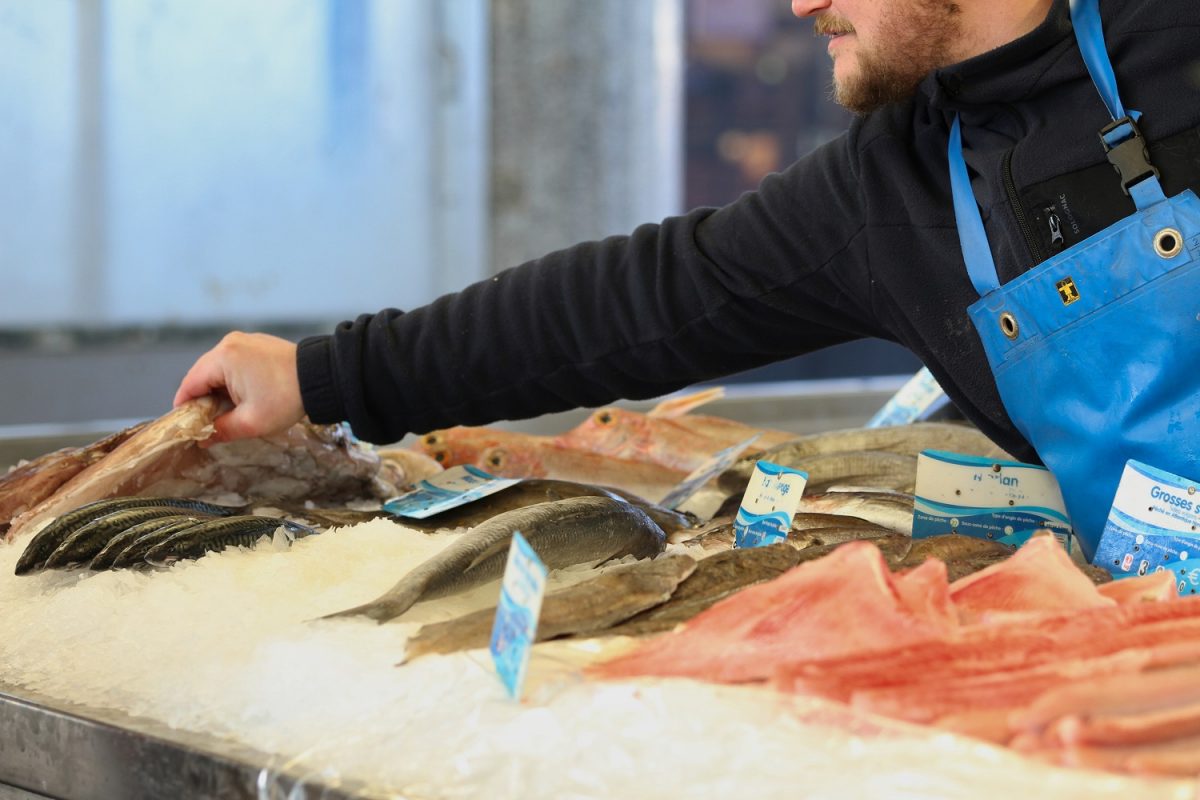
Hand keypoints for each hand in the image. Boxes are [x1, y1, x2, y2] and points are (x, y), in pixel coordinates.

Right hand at [173, 332, 304, 441]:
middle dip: (203, 399)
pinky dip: (233, 380)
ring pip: (218, 369)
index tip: (186, 425)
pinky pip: (234, 363)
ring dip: (219, 390)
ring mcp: (244, 341)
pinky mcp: (257, 344)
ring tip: (229, 412)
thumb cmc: (288, 397)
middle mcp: (230, 343)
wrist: (322, 377)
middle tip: (208, 423)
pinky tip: (243, 397)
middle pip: (202, 375)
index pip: (190, 384)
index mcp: (223, 358)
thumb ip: (222, 430)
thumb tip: (203, 439)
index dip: (185, 407)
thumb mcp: (251, 422)